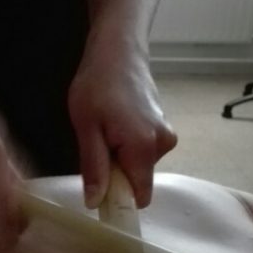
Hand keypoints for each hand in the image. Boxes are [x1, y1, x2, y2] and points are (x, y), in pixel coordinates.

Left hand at [68, 47, 176, 209]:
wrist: (119, 49)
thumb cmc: (97, 84)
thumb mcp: (86, 127)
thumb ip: (94, 167)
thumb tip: (96, 202)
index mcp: (144, 148)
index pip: (139, 196)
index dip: (119, 199)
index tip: (100, 188)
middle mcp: (162, 145)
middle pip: (139, 181)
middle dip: (118, 174)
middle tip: (98, 146)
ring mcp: (166, 136)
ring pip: (141, 166)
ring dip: (122, 158)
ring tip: (107, 129)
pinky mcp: (164, 129)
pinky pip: (145, 152)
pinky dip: (130, 147)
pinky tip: (117, 123)